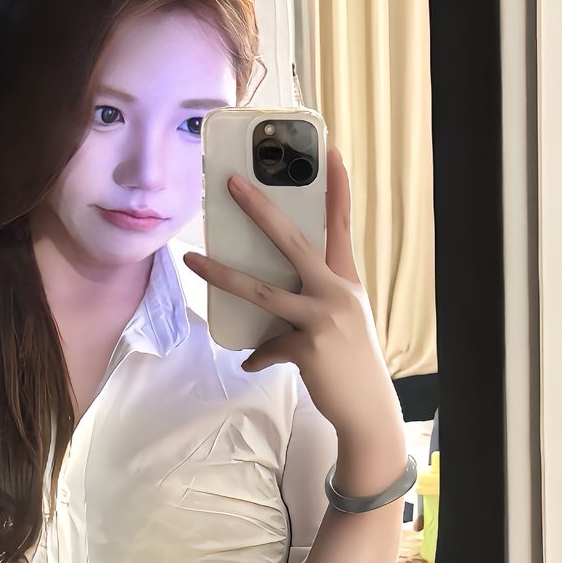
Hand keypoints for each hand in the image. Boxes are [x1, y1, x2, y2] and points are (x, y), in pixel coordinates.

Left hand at [181, 146, 395, 438]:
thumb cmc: (351, 363)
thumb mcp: (340, 323)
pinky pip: (269, 346)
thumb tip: (268, 313)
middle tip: (232, 184)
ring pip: (264, 290)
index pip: (342, 225)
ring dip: (223, 274)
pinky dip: (259, 355)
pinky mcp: (308, 347)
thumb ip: (309, 306)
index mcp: (346, 281)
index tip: (331, 152)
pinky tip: (252, 361)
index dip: (337, 188)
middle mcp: (337, 292)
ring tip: (193, 258)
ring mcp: (323, 318)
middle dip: (261, 211)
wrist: (368, 409)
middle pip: (294, 242)